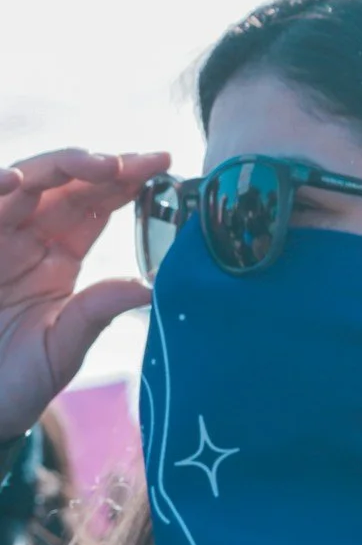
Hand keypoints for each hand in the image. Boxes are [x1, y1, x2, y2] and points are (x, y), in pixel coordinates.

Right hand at [0, 149, 168, 439]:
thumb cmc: (15, 381)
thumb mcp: (64, 347)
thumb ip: (98, 311)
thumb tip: (151, 287)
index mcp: (59, 255)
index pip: (97, 204)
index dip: (127, 179)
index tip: (162, 162)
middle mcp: (26, 238)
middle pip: (64, 183)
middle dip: (99, 165)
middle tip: (133, 164)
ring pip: (22, 183)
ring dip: (57, 167)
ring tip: (97, 166)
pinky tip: (15, 180)